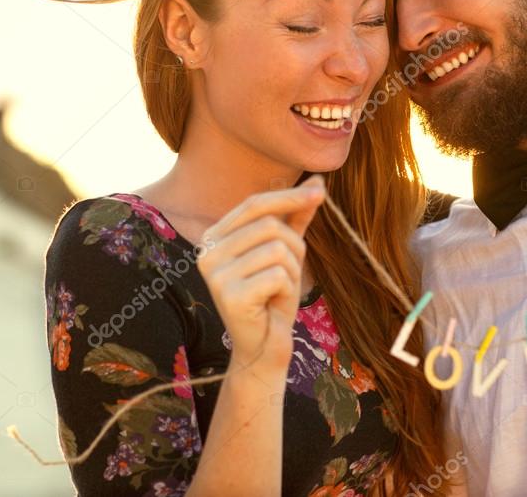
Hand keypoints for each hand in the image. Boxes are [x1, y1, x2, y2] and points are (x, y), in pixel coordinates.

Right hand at [197, 175, 325, 374]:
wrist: (265, 347)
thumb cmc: (273, 297)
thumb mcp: (286, 252)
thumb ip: (296, 216)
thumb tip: (318, 181)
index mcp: (213, 237)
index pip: (254, 204)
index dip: (288, 196)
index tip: (320, 192)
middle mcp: (206, 253)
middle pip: (270, 225)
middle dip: (294, 248)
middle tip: (286, 275)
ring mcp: (215, 275)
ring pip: (277, 249)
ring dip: (291, 271)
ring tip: (278, 290)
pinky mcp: (230, 296)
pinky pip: (277, 275)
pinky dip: (287, 289)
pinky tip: (273, 304)